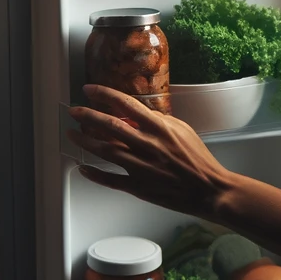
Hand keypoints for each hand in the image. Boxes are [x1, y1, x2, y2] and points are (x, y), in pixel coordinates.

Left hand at [65, 84, 236, 220]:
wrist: (209, 190)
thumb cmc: (198, 160)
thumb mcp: (183, 130)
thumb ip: (160, 120)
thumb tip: (138, 114)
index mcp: (160, 128)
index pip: (126, 104)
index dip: (104, 94)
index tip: (89, 89)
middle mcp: (148, 145)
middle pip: (110, 126)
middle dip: (87, 116)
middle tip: (74, 111)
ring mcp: (141, 167)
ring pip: (105, 151)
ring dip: (85, 141)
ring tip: (71, 134)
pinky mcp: (139, 188)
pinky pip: (111, 179)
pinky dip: (94, 174)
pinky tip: (83, 167)